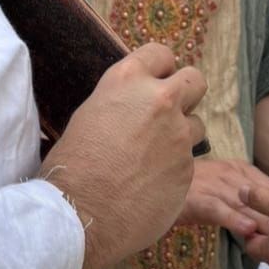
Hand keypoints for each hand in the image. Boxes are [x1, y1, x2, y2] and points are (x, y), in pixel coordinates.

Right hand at [40, 43, 206, 268]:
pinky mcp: (188, 168)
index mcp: (127, 80)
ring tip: (155, 156)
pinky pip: (190, 161)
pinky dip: (175, 170)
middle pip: (195, 80)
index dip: (161, 69)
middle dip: (186, 94)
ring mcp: (178, 135)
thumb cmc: (71, 167)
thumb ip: (122, 102)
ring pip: (197, 124)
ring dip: (182, 135)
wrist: (78, 215)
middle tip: (169, 113)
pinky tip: (151, 184)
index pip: (161, 53)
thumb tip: (135, 106)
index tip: (157, 82)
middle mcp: (159, 100)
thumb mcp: (90, 115)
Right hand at [176, 158, 268, 237]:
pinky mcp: (199, 200)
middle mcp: (230, 174)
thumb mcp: (225, 185)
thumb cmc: (194, 186)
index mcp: (239, 168)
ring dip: (263, 221)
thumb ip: (248, 194)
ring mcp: (214, 186)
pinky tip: (248, 231)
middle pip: (261, 198)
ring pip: (245, 205)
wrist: (158, 181)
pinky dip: (235, 220)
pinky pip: (220, 211)